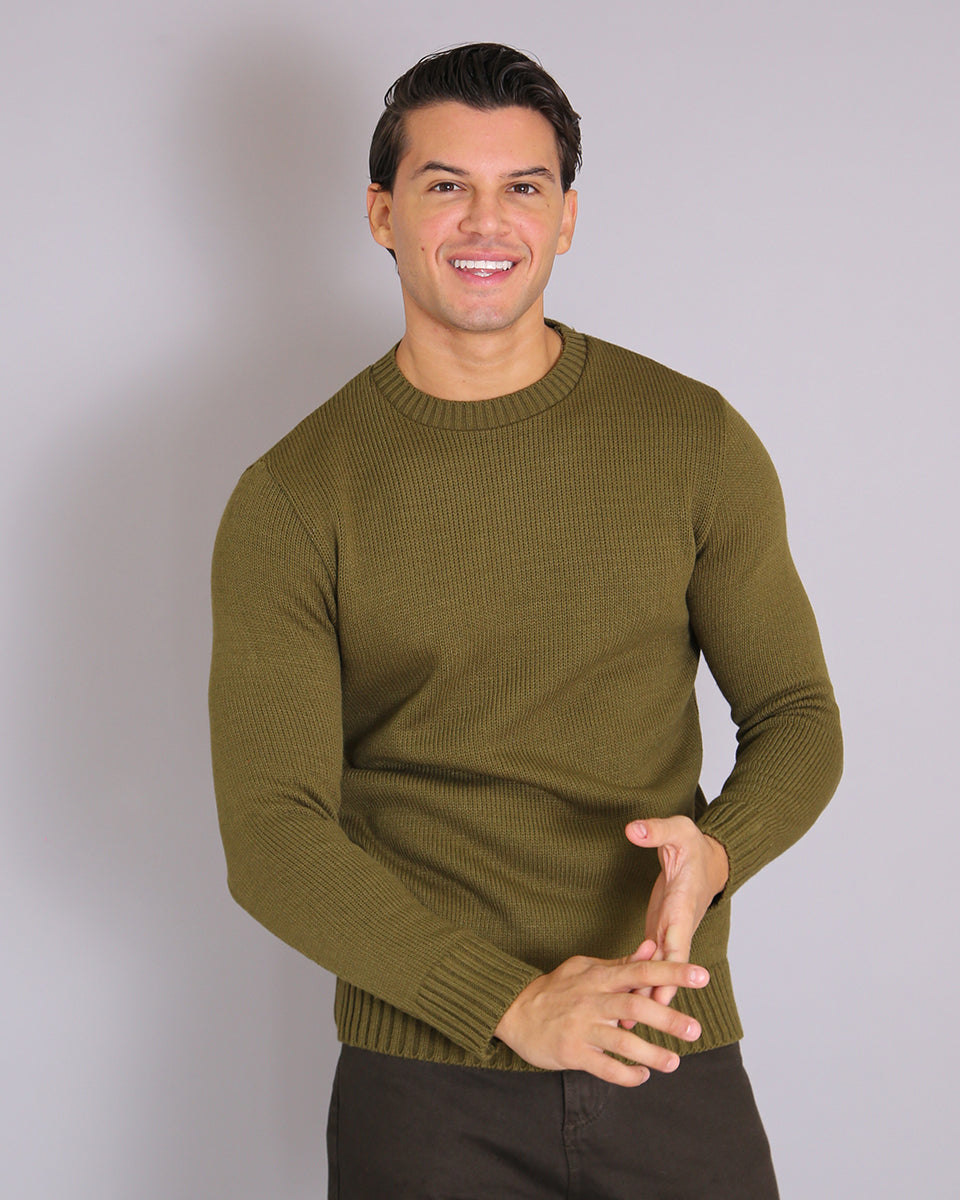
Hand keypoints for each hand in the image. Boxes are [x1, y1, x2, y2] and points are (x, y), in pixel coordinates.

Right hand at [494, 940, 708, 1085]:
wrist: (514, 1011)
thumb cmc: (556, 989)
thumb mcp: (586, 968)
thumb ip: (621, 963)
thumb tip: (652, 947)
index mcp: (599, 977)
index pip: (641, 970)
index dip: (672, 972)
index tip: (702, 975)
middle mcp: (592, 999)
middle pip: (635, 1005)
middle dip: (668, 1018)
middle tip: (695, 1030)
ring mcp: (581, 1026)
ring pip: (622, 1039)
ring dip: (651, 1053)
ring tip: (674, 1063)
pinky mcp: (572, 1051)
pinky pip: (603, 1066)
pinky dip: (625, 1074)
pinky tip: (641, 1076)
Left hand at [625, 816, 728, 1005]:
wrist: (709, 857)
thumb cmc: (693, 843)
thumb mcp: (677, 830)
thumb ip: (655, 831)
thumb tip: (633, 830)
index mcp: (681, 906)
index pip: (677, 942)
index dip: (670, 971)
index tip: (662, 995)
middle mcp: (677, 925)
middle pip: (668, 968)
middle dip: (655, 996)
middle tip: (638, 1024)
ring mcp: (669, 931)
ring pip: (658, 970)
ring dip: (644, 995)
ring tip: (625, 1026)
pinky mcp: (659, 931)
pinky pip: (650, 961)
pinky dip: (639, 980)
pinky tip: (625, 1002)